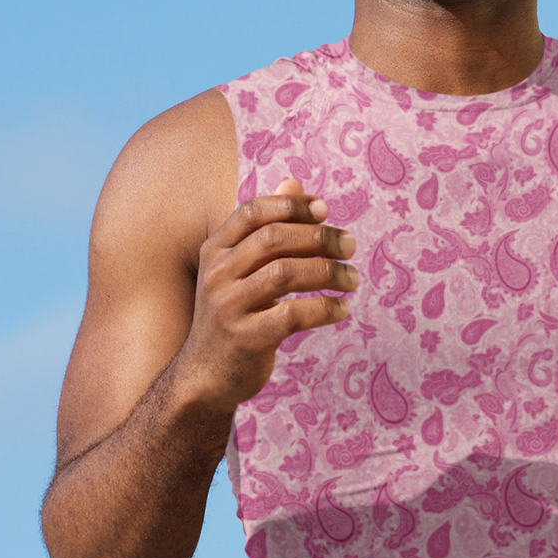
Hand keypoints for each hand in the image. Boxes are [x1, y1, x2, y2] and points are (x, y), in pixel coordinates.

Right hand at [180, 177, 358, 409]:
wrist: (205, 376)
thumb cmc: (233, 315)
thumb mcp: (239, 268)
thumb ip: (265, 227)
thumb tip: (295, 181)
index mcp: (214, 250)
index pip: (253, 211)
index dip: (292, 205)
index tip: (325, 210)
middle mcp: (216, 274)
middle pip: (274, 239)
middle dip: (320, 237)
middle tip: (350, 246)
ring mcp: (228, 307)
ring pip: (286, 273)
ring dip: (329, 272)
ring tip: (352, 279)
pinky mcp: (246, 338)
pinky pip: (293, 315)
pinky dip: (325, 308)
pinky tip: (342, 309)